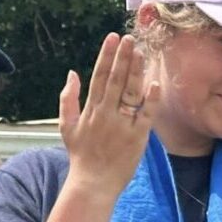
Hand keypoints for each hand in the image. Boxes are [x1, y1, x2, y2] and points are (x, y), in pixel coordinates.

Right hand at [59, 32, 158, 202]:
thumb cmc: (81, 155)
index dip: (106, 57)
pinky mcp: (137, 136)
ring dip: (136, 71)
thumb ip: (68, 100)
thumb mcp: (67, 127)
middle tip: (130, 38)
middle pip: (116, 81)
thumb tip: (72, 73)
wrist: (92, 183)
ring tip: (141, 52)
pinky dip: (150, 99)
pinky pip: (146, 114)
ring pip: (131, 93)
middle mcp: (105, 115)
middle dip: (122, 57)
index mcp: (90, 111)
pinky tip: (154, 83)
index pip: (98, 78)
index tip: (112, 38)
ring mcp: (122, 125)